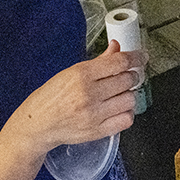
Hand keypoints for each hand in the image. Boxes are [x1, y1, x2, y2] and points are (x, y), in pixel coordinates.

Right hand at [15, 41, 146, 151]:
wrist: (38, 124)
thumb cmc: (51, 97)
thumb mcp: (70, 72)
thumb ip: (98, 62)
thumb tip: (116, 48)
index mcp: (81, 75)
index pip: (119, 62)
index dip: (136, 57)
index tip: (141, 57)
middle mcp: (89, 94)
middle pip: (128, 80)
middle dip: (132, 75)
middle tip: (129, 75)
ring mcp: (94, 115)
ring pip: (130, 99)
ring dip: (130, 94)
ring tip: (121, 93)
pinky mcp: (98, 131)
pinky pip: (126, 119)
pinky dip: (127, 112)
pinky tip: (119, 108)